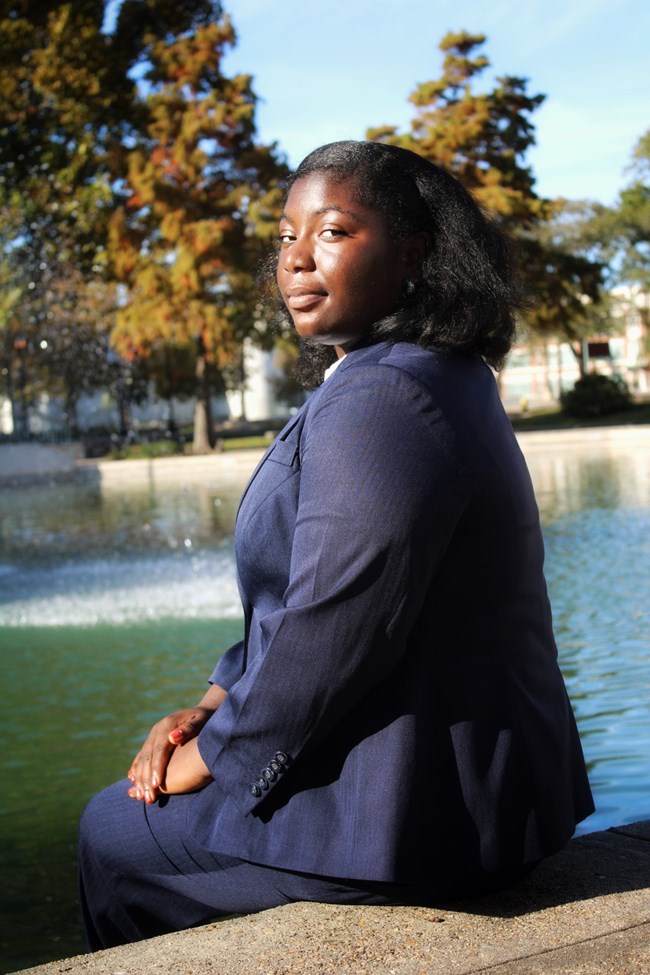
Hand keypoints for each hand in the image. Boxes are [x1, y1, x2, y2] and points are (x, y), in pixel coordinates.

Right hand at [127, 685, 226, 803]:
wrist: (202, 711)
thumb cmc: (204, 719)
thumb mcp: (200, 720)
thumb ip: (188, 729)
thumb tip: (173, 738)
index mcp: (167, 725)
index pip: (159, 749)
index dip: (157, 767)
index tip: (157, 785)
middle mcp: (156, 730)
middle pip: (147, 757)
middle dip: (146, 779)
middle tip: (148, 798)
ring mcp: (153, 736)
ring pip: (142, 759)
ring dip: (140, 778)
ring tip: (141, 796)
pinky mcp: (152, 741)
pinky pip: (141, 757)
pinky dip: (136, 769)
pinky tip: (133, 781)